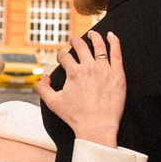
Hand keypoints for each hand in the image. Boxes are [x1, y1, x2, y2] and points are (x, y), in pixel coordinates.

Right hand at [49, 24, 126, 145]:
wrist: (97, 127)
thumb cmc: (75, 117)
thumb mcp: (53, 103)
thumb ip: (42, 88)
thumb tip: (44, 76)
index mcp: (73, 72)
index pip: (65, 56)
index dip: (61, 56)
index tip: (62, 58)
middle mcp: (88, 67)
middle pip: (80, 46)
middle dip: (75, 41)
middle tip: (74, 41)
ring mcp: (104, 70)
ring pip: (99, 46)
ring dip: (94, 36)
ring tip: (92, 33)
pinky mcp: (118, 74)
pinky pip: (117, 53)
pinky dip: (114, 41)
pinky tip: (112, 35)